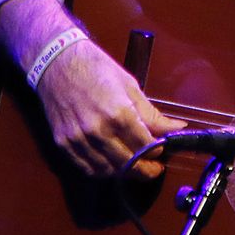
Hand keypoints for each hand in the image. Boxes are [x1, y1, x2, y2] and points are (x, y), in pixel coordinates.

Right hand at [0, 0, 182, 178]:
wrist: (57, 62)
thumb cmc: (95, 68)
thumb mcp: (130, 85)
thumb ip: (151, 113)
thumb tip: (177, 128)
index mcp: (119, 113)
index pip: (147, 146)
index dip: (158, 152)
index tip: (161, 150)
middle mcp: (98, 130)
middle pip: (129, 164)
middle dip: (147, 169)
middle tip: (154, 167)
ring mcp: (79, 139)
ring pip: (109, 171)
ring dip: (125, 173)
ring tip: (134, 165)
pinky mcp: (64, 143)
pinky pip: (87, 168)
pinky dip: (103, 171)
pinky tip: (112, 164)